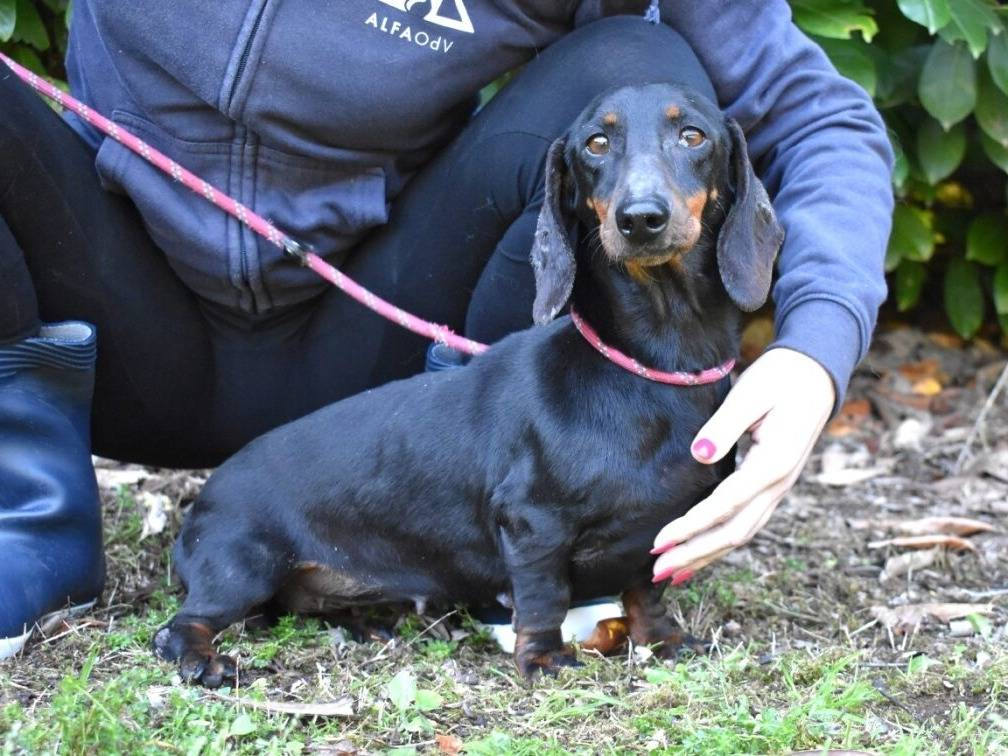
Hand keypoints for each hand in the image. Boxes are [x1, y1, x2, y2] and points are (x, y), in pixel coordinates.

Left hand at [650, 348, 835, 583]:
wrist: (816, 374)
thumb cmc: (781, 378)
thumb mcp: (751, 393)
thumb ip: (724, 426)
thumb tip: (699, 456)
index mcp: (774, 464)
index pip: (725, 505)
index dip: (691, 527)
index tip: (660, 541)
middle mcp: (779, 485)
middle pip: (734, 533)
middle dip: (694, 554)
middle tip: (657, 571)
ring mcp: (778, 489)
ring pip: (741, 534)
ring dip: (706, 555)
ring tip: (672, 574)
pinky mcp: (771, 486)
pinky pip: (745, 523)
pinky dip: (719, 542)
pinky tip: (699, 553)